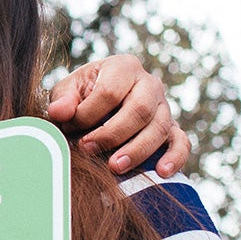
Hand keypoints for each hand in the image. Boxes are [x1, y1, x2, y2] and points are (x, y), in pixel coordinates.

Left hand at [45, 54, 190, 175]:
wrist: (102, 101)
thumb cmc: (84, 94)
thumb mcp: (69, 90)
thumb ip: (63, 99)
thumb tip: (59, 112)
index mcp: (123, 67)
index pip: (110, 91)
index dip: (88, 113)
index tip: (70, 127)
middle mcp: (149, 83)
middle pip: (139, 109)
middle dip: (112, 133)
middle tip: (88, 149)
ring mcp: (164, 106)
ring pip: (159, 128)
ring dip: (137, 150)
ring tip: (115, 167)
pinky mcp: (173, 128)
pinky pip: (182, 143)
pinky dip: (175, 157)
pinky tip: (161, 172)